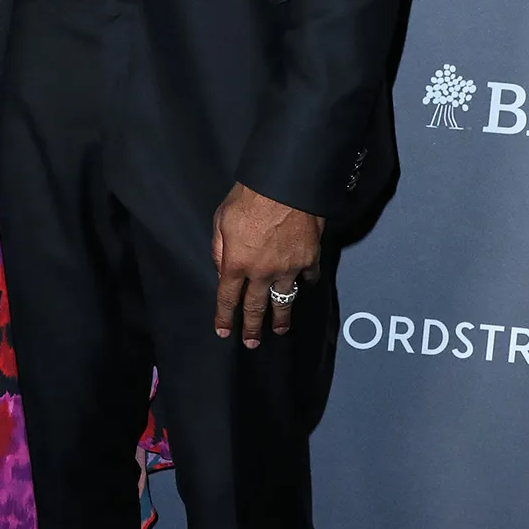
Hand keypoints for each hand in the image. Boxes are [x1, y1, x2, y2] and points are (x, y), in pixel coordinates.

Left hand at [212, 185, 322, 348]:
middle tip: (252, 343)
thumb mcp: (221, 220)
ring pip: (284, 300)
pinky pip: (307, 278)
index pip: (227, 298)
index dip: (225, 317)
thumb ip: (219, 249)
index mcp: (237, 264)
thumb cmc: (249, 198)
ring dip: (281, 317)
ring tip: (280, 330)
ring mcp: (289, 269)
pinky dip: (305, 284)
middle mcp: (262, 273)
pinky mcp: (309, 259)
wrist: (286, 185)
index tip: (224, 331)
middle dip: (253, 328)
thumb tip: (221, 269)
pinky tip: (303, 289)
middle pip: (256, 307)